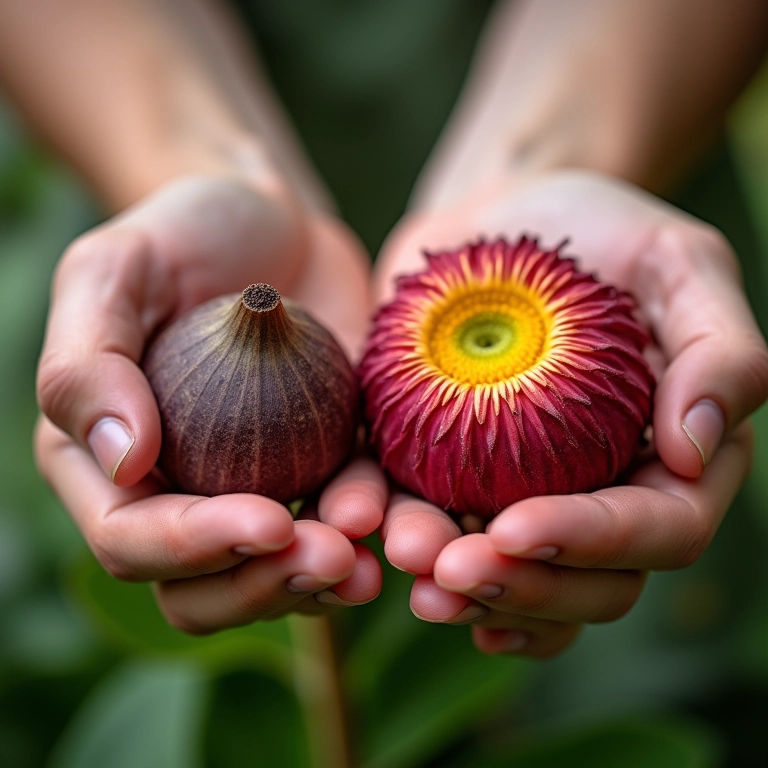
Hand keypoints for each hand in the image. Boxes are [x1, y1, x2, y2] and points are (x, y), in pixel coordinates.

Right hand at [35, 174, 385, 633]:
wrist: (274, 221)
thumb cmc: (183, 233)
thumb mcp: (114, 271)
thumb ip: (90, 364)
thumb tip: (121, 460)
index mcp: (107, 461)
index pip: (132, 538)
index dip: (194, 547)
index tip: (266, 522)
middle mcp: (176, 490)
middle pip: (203, 586)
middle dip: (264, 586)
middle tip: (331, 559)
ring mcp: (252, 487)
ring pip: (274, 574)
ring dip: (321, 581)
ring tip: (369, 563)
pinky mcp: (320, 465)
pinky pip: (340, 519)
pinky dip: (366, 529)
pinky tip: (393, 520)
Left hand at [376, 170, 767, 656]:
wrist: (503, 215)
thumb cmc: (600, 230)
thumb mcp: (678, 263)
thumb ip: (719, 351)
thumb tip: (697, 453)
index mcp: (672, 457)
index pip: (658, 529)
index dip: (592, 543)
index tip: (518, 529)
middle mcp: (606, 490)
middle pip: (586, 581)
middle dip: (522, 587)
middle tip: (450, 571)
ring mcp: (532, 490)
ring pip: (516, 577)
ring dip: (462, 589)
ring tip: (408, 569)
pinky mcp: (459, 470)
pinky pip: (444, 530)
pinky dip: (416, 551)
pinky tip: (381, 555)